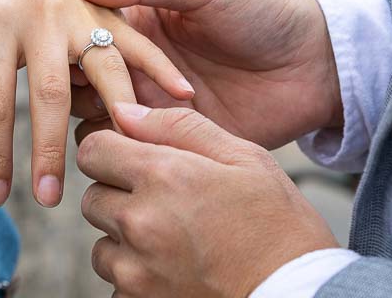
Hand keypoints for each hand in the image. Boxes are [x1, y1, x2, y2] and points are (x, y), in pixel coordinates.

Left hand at [0, 0, 194, 208]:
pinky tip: (183, 96)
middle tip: (49, 199)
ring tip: (120, 160)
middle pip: (48, 92)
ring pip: (104, 67)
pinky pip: (141, 41)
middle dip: (48, 151)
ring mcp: (81, 9)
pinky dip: (163, 68)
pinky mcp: (111, 7)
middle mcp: (40, 14)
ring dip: (113, 117)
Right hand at [65, 0, 340, 149]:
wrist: (317, 63)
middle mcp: (140, 65)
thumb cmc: (263, 10)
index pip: (84, 32)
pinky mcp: (178, 139)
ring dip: (96, 119)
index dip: (66, 41)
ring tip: (106, 116)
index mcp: (140, 21)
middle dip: (75, 85)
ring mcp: (157, 104)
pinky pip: (138, 149)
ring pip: (102, 117)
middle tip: (77, 89)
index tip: (53, 48)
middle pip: (85, 79)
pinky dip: (126, 148)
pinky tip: (127, 143)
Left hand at [79, 103, 338, 297]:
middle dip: (119, 195)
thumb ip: (178, 125)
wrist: (299, 293)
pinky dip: (138, 276)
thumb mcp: (242, 157)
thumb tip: (125, 111)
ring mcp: (136, 270)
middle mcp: (140, 222)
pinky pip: (116, 283)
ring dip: (126, 240)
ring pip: (101, 244)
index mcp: (163, 175)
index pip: (93, 150)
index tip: (135, 160)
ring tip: (175, 239)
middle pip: (92, 197)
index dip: (112, 150)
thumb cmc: (277, 223)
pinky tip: (177, 269)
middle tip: (166, 203)